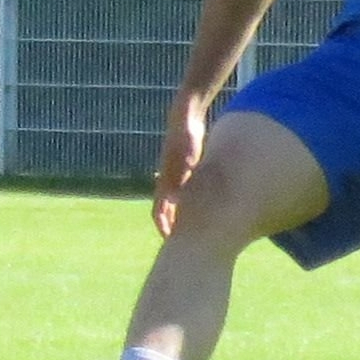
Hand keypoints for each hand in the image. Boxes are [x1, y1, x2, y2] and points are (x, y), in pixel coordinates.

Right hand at [153, 89, 210, 236]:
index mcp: (167, 180)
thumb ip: (183, 173)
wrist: (185, 116)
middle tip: (178, 243)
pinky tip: (200, 206)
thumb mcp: (187, 155)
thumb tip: (176, 196)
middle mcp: (168, 180)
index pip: (159, 210)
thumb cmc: (187, 135)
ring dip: (178, 215)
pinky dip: (187, 202)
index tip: (169, 240)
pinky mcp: (184, 168)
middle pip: (165, 209)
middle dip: (170, 226)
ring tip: (190, 230)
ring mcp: (175, 174)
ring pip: (174, 201)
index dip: (163, 226)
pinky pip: (183, 191)